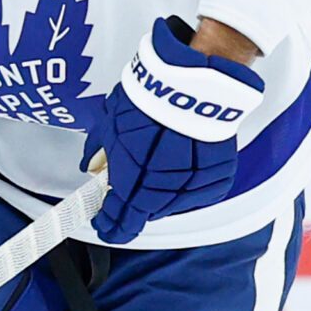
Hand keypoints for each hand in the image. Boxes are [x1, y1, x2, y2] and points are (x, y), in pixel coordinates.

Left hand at [84, 15, 264, 244]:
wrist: (193, 85)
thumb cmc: (148, 102)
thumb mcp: (109, 126)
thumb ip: (99, 154)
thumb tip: (92, 167)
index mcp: (133, 187)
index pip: (119, 224)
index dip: (110, 225)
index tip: (105, 223)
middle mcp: (164, 195)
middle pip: (146, 213)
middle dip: (136, 201)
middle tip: (133, 178)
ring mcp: (194, 189)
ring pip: (173, 204)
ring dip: (163, 191)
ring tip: (162, 159)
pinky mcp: (217, 180)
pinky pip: (198, 192)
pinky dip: (188, 182)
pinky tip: (183, 160)